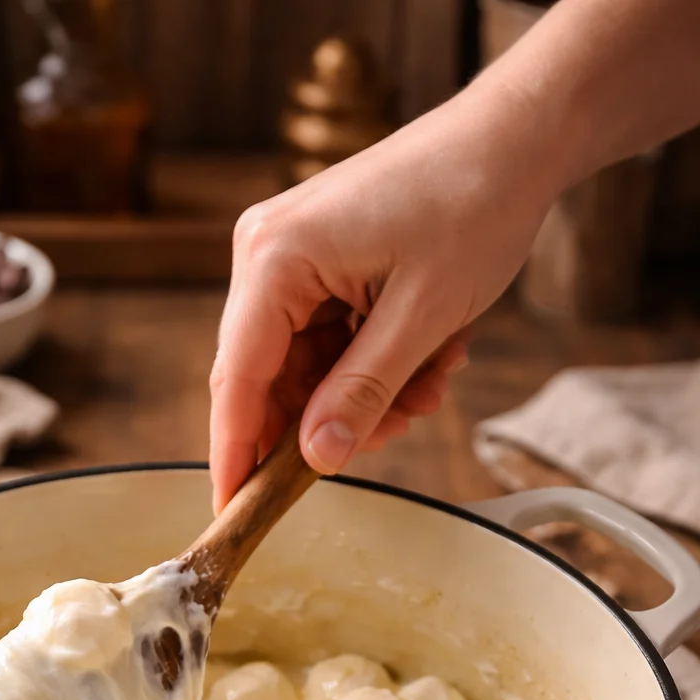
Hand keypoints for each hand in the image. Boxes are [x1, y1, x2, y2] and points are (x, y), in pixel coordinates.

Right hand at [209, 94, 556, 508]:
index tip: (234, 513)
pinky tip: (426, 360)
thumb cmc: (471, 205)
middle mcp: (267, 255)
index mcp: (276, 258)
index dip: (235, 454)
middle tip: (392, 433)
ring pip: (306, 369)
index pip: (238, 379)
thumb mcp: (421, 318)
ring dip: (365, 394)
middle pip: (269, 379)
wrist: (513, 140)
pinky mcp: (317, 265)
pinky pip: (329, 343)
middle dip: (330, 419)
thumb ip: (362, 394)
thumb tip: (316, 461)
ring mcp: (290, 259)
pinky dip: (373, 365)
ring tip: (429, 384)